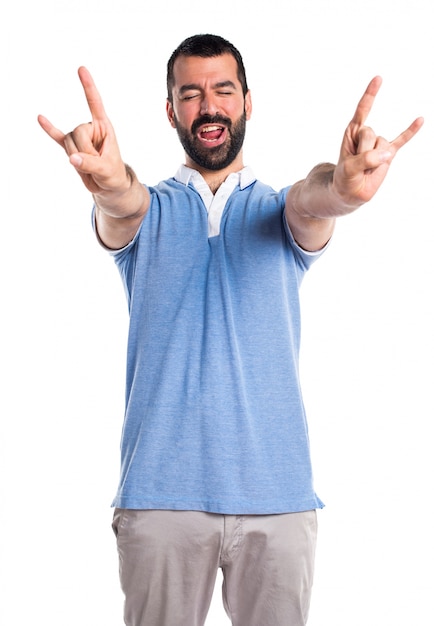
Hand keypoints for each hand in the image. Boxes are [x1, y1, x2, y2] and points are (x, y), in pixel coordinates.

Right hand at [38, 67, 129, 194]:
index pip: (95, 104)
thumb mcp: (107, 170)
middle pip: (77, 132)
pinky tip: (40, 118)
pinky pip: (57, 137)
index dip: (88, 87)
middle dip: (84, 152)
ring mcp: (79, 137)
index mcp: (104, 127)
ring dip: (76, 158)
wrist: (108, 186)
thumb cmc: (113, 175)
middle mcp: (90, 128)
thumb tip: (73, 158)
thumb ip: (91, 164)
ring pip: (68, 143)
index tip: (81, 69)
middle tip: (96, 164)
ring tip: (89, 166)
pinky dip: (49, 129)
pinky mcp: (71, 147)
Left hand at [333, 76, 423, 207]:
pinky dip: (411, 131)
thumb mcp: (348, 169)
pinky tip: (420, 120)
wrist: (351, 191)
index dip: (370, 94)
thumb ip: (365, 160)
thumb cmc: (345, 177)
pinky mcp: (389, 153)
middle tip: (356, 164)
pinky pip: (402, 140)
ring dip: (373, 161)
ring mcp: (379, 143)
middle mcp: (366, 133)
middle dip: (362, 151)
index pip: (362, 110)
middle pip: (370, 134)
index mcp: (352, 132)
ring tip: (366, 169)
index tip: (379, 79)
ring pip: (381, 146)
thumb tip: (388, 153)